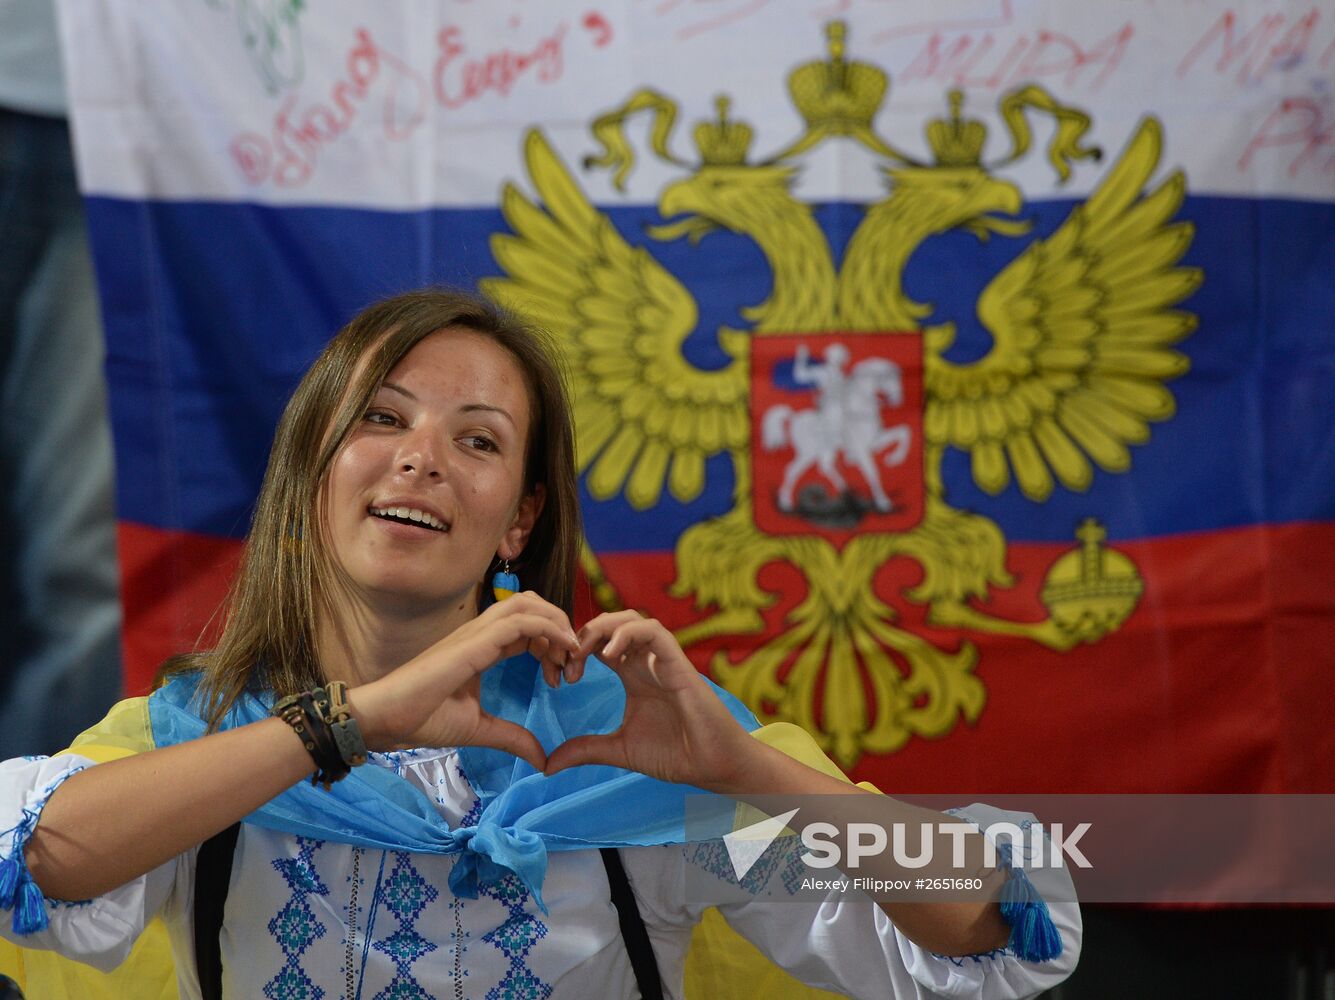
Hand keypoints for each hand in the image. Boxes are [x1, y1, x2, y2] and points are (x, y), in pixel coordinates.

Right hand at [350, 592, 579, 770]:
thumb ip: (512, 738)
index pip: (526, 626)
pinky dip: (547, 628)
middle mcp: (479, 633)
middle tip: (571, 663)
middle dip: (559, 626)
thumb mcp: (479, 729)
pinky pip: (519, 621)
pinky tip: (562, 651)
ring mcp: (475, 633)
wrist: (385, 719)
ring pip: (527, 604)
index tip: (562, 676)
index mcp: (481, 647)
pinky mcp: (472, 642)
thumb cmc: (422, 719)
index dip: (551, 642)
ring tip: (569, 656)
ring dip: (556, 623)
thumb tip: (542, 759)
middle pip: (531, 604)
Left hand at [543, 611, 756, 789]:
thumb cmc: (674, 754)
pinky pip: (653, 631)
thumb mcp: (619, 750)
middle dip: (581, 634)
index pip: (598, 644)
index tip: (557, 676)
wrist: (712, 765)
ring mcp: (661, 659)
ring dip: (601, 628)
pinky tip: (609, 655)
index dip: (573, 650)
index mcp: (631, 675)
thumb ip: (586, 750)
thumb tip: (547, 765)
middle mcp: (644, 661)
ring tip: (583, 652)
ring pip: (630, 619)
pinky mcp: (677, 662)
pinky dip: (628, 633)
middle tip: (565, 662)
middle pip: (609, 624)